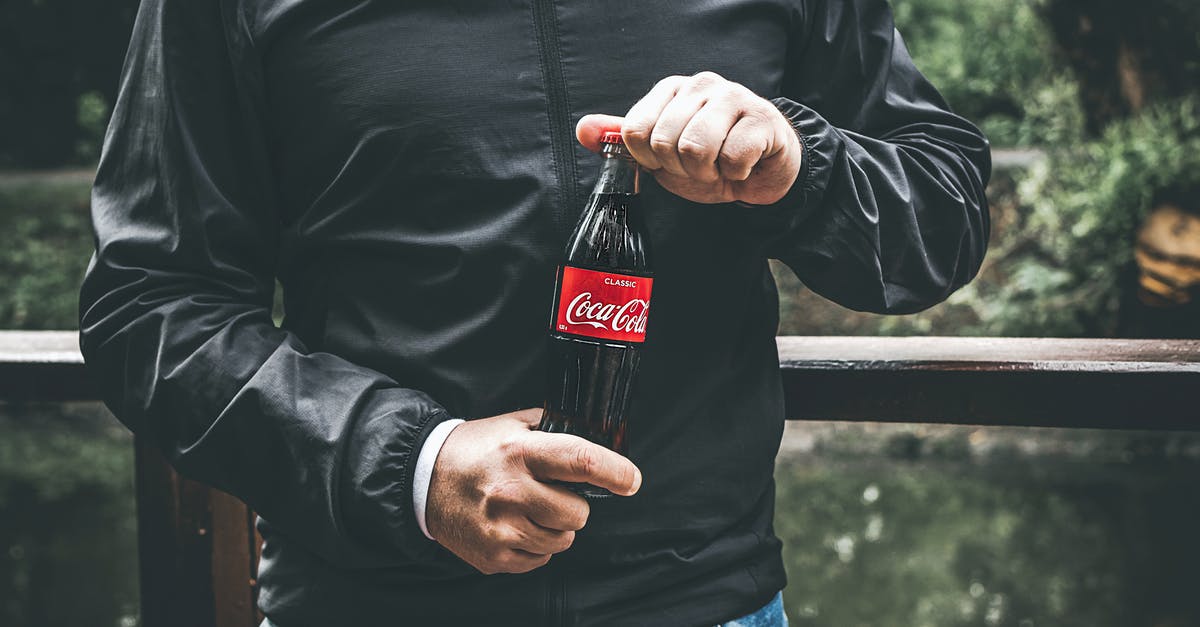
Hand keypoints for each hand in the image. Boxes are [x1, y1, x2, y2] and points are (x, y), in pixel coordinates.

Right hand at [425, 408, 641, 574]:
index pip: (581, 461)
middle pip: (577, 513)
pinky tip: (515, 526)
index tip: (631, 480)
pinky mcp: (493, 556)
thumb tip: (599, 437)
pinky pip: (540, 559)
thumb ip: (553, 427)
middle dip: (574, 505)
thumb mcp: (511, 424)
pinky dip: (536, 545)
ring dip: (556, 527)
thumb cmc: (475, 449)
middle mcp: (510, 490)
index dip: (616, 472)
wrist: (423, 479)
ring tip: (530, 510)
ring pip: (562, 540)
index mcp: (519, 451)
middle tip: (553, 494)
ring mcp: (500, 528)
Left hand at [577, 71, 801, 204]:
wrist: (762, 169)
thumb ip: (622, 140)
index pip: (635, 130)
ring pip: (696, 148)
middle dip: (680, 169)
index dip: (649, 159)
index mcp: (670, 90)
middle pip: (665, 142)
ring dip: (707, 172)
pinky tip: (742, 164)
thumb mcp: (659, 153)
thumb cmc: (710, 158)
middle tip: (699, 166)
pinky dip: (735, 173)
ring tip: (718, 166)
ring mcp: (733, 97)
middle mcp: (700, 85)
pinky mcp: (762, 118)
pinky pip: (732, 158)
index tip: (668, 161)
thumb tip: (583, 130)